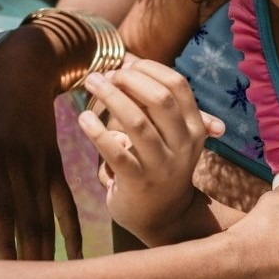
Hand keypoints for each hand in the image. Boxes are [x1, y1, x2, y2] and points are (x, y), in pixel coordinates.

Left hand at [0, 30, 79, 260]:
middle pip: (27, 219)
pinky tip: (75, 256)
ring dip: (47, 251)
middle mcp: (19, 162)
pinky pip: (65, 201)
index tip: (3, 274)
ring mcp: (40, 164)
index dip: (4, 240)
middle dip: (27, 259)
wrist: (34, 58)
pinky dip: (71, 228)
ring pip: (47, 216)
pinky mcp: (54, 162)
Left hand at [78, 59, 222, 237]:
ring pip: (138, 122)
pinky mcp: (140, 183)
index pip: (177, 85)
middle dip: (129, 80)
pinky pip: (117, 153)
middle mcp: (184, 145)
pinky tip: (84, 119)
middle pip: (161, 98)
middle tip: (104, 76)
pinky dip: (98, 132)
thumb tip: (127, 61)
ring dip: (111, 98)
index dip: (149, 70)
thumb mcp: (170, 135)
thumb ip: (155, 103)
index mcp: (194, 127)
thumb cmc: (160, 164)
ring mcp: (163, 166)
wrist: (165, 217)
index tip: (125, 66)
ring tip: (91, 85)